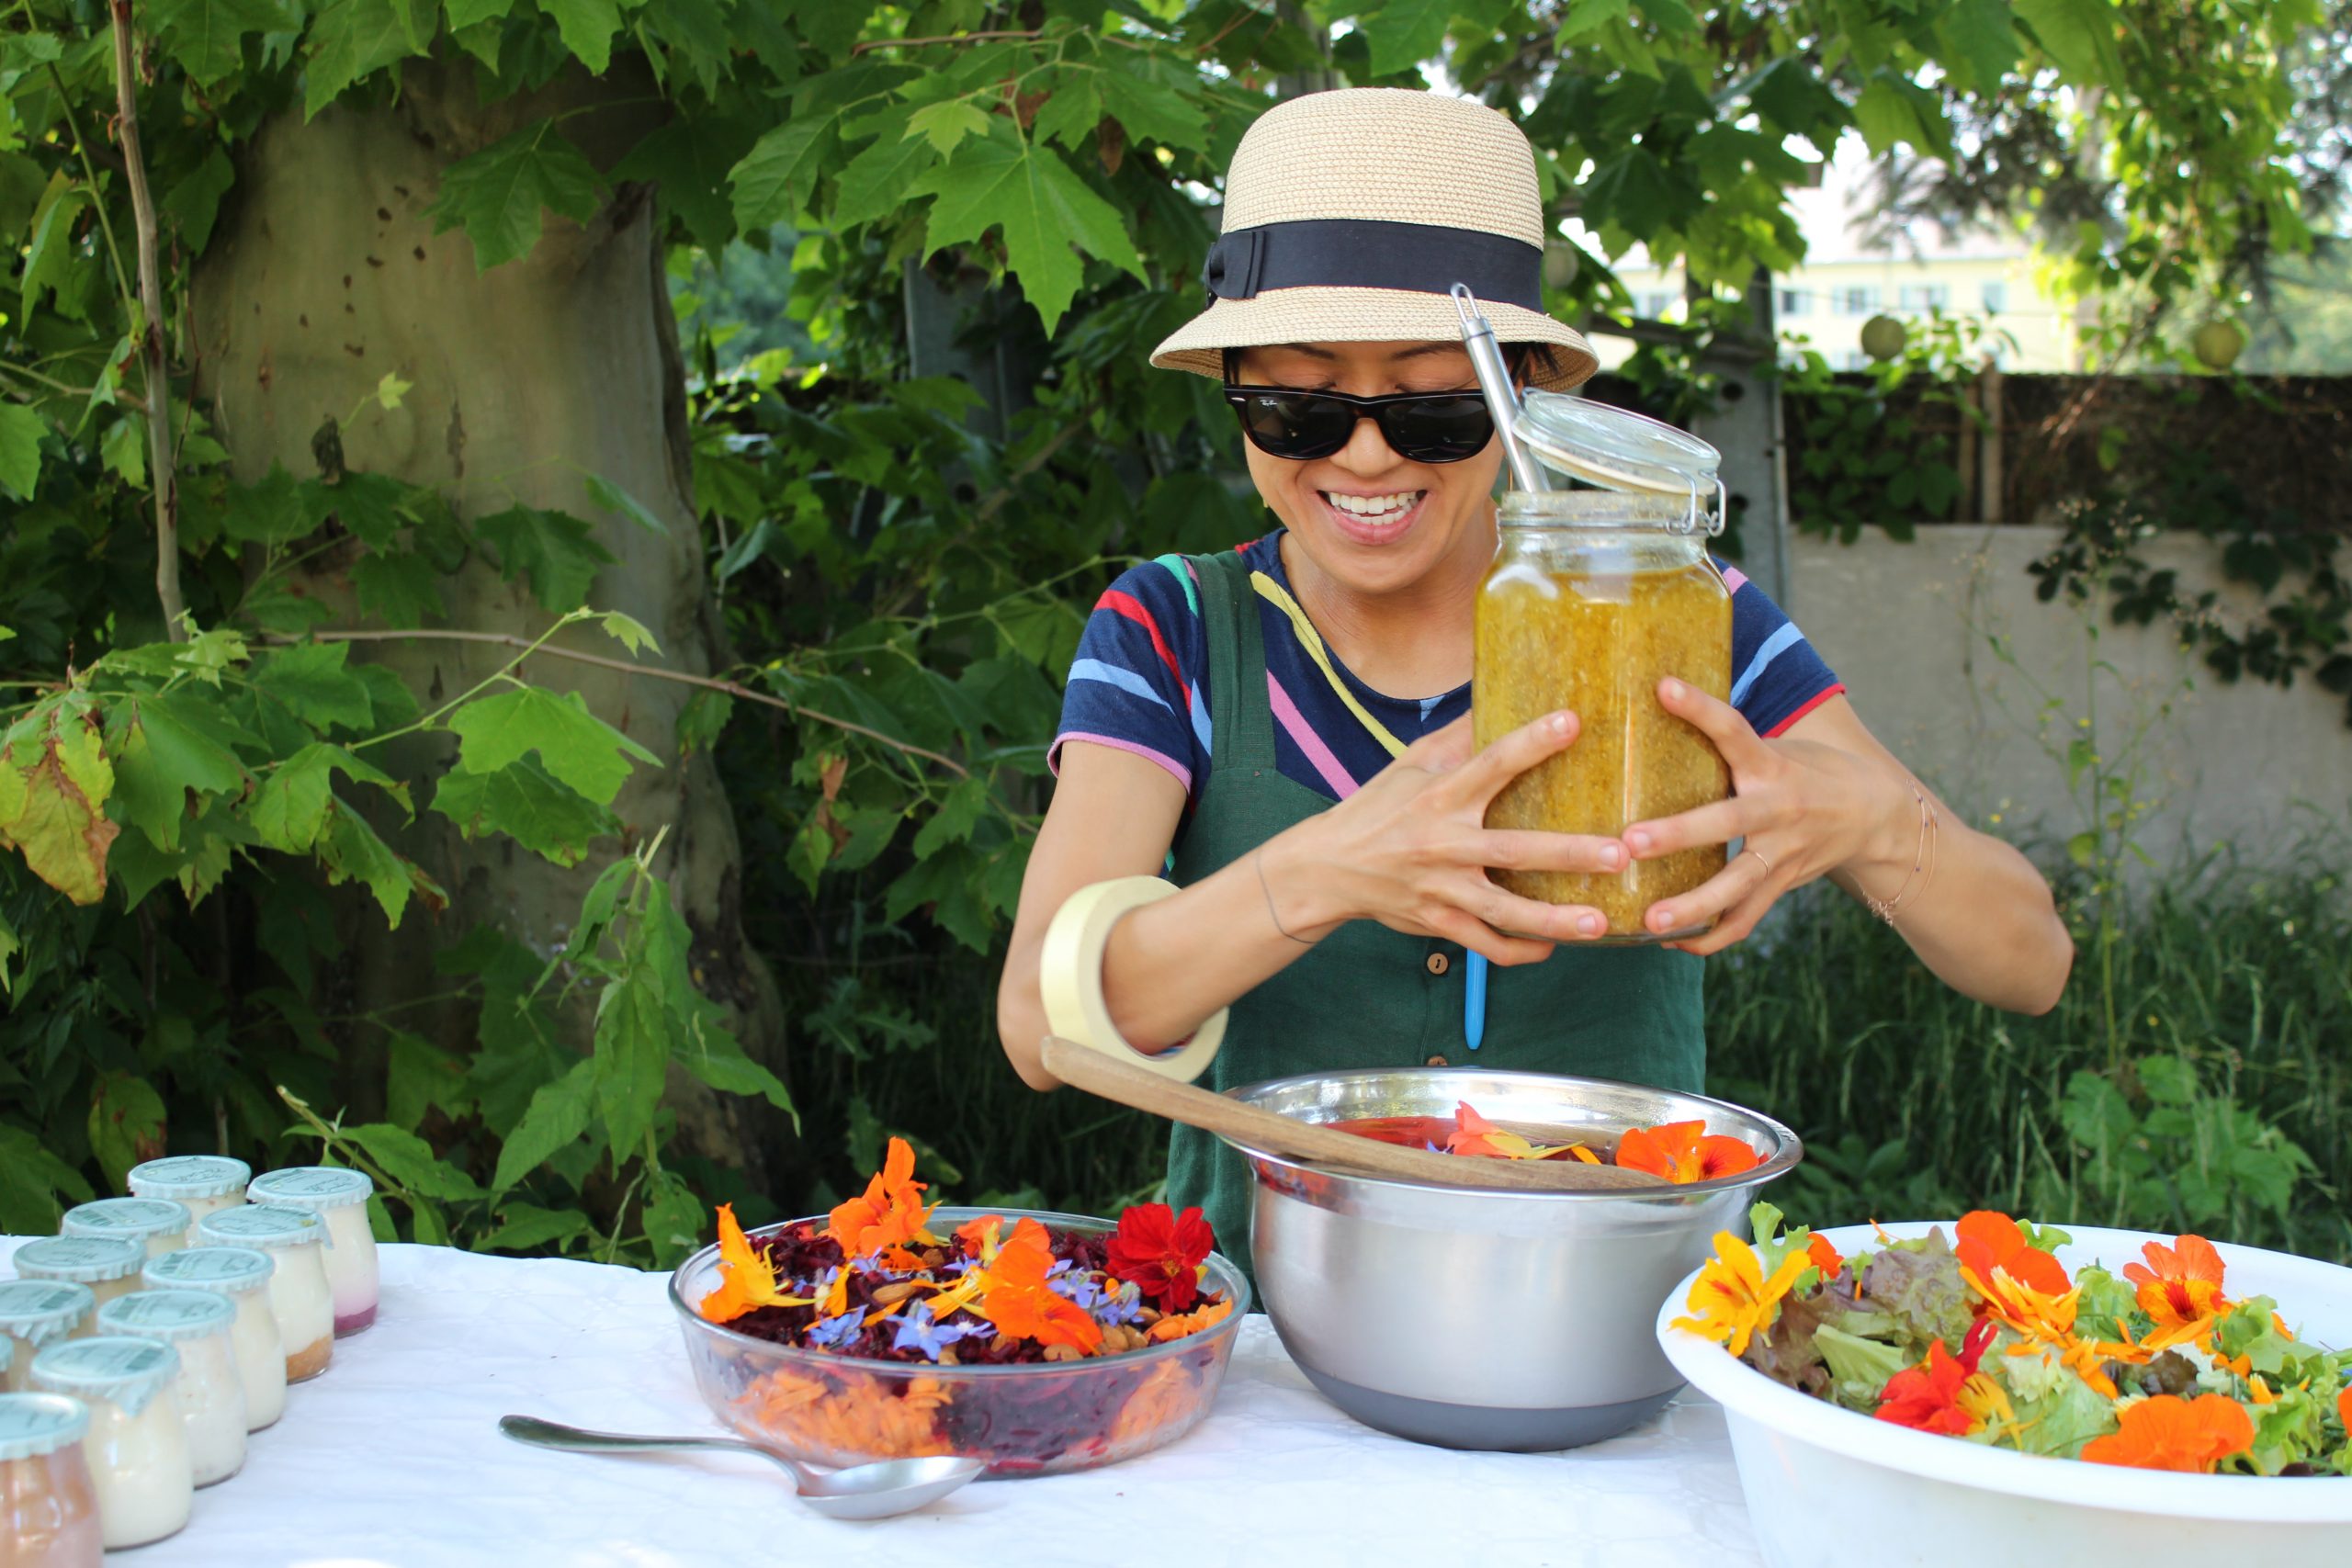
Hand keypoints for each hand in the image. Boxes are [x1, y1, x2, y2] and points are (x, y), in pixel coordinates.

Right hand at [1265, 712, 1627, 965]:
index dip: (1531, 743)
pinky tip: (1553, 947)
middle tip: (1618, 853)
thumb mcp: (1410, 764)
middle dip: (1568, 854)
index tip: (1572, 722)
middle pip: (1513, 851)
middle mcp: (1442, 845)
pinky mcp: (1438, 922)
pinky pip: (1486, 945)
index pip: (1490, 764)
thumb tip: (1496, 692)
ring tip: (1599, 923)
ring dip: (1554, 921)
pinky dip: (1521, 951)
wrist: (1327, 869)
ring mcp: (1441, 889)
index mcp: (1438, 797)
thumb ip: (1457, 736)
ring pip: (1505, 913)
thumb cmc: (1376, 808)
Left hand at [1622, 679, 1906, 954]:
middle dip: (1678, 835)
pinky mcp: (1782, 884)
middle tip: (1631, 843)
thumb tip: (1656, 707)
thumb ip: (1728, 744)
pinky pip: (1745, 919)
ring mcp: (1782, 853)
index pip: (1734, 730)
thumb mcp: (1778, 746)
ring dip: (1693, 906)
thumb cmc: (1810, 770)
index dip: (1700, 708)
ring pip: (1737, 887)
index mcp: (1772, 765)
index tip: (1664, 687)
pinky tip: (1674, 942)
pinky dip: (1711, 937)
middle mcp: (1778, 810)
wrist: (1875, 813)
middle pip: (1727, 823)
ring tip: (1650, 921)